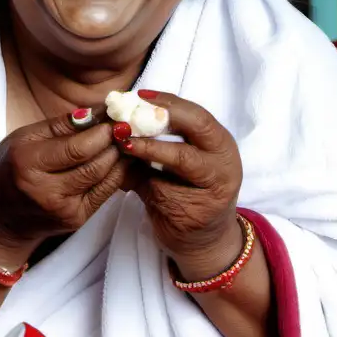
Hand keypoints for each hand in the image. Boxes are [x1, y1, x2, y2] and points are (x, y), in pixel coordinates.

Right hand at [0, 109, 134, 268]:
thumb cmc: (3, 169)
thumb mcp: (22, 138)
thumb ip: (61, 125)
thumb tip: (99, 110)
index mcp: (28, 165)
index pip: (79, 147)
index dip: (103, 130)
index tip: (116, 114)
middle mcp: (47, 191)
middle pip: (97, 163)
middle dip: (117, 141)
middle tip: (130, 123)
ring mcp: (64, 210)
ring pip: (107, 178)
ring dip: (122, 156)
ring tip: (129, 137)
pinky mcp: (75, 221)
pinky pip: (105, 192)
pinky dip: (118, 172)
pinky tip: (122, 157)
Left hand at [113, 91, 243, 279]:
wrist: (200, 241)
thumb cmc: (182, 195)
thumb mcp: (167, 165)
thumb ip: (149, 144)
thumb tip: (112, 121)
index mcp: (217, 142)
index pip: (194, 112)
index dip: (167, 101)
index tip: (138, 95)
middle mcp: (224, 159)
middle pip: (197, 125)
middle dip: (161, 116)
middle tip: (130, 116)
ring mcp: (217, 185)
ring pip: (183, 157)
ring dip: (151, 147)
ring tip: (125, 143)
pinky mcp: (201, 210)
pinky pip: (169, 188)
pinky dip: (145, 178)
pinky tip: (126, 173)